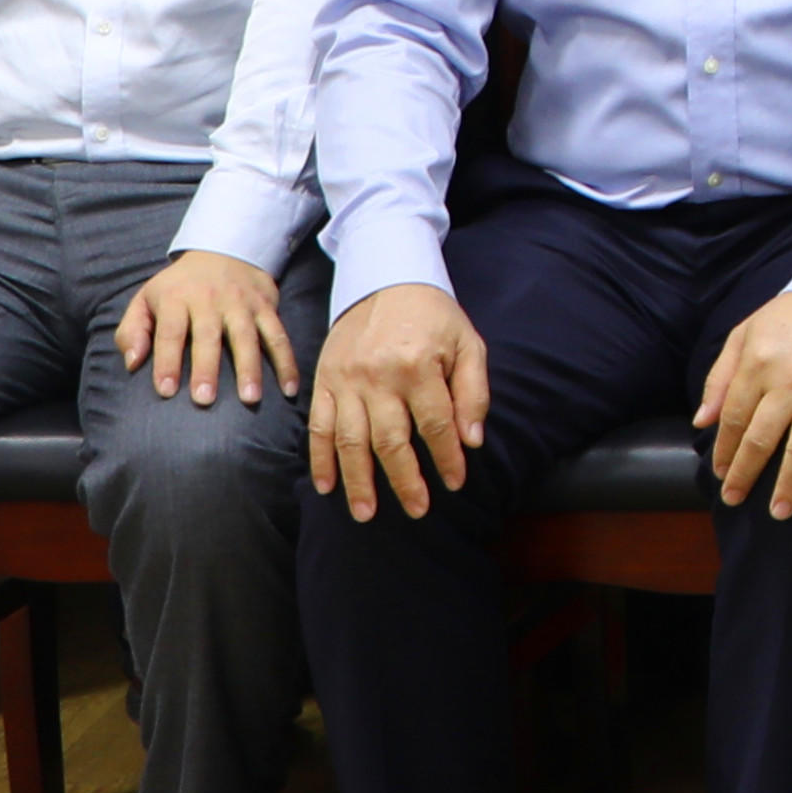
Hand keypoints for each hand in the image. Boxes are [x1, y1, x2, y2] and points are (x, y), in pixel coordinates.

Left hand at [118, 252, 290, 403]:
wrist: (224, 250)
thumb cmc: (179, 287)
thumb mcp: (146, 299)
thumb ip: (133, 330)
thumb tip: (132, 363)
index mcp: (176, 298)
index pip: (170, 332)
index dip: (166, 361)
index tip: (166, 391)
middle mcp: (209, 299)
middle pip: (208, 336)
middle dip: (207, 368)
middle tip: (204, 400)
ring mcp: (241, 303)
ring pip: (247, 337)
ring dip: (250, 368)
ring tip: (250, 399)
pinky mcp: (266, 306)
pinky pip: (278, 335)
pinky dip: (286, 361)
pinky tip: (289, 388)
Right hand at [306, 280, 488, 521]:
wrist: (384, 279)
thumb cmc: (434, 316)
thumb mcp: (468, 343)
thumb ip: (473, 392)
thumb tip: (471, 441)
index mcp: (417, 366)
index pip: (435, 426)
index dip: (447, 459)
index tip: (456, 483)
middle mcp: (377, 376)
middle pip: (390, 441)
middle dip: (404, 481)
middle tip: (417, 510)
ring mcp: (345, 380)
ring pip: (350, 441)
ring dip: (358, 481)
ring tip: (366, 513)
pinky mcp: (324, 380)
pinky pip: (318, 426)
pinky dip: (320, 460)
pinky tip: (326, 487)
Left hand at [698, 286, 791, 512]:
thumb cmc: (791, 315)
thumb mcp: (745, 334)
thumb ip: (720, 377)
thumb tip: (701, 420)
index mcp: (757, 365)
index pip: (733, 418)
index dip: (724, 449)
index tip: (720, 472)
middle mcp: (787, 383)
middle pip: (761, 439)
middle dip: (745, 474)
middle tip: (735, 500)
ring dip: (789, 484)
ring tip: (779, 512)